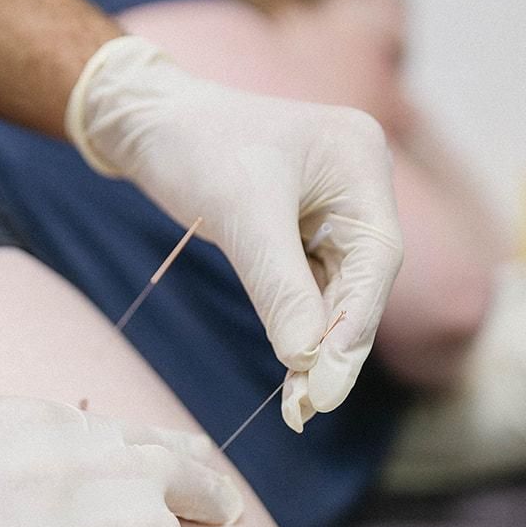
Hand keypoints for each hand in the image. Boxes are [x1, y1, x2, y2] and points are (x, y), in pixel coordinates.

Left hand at [67, 36, 403, 428]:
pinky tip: (293, 373)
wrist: (149, 120)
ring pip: (338, 289)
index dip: (356, 325)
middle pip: (363, 279)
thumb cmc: (194, 146)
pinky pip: (311, 285)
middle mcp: (358, 182)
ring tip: (298, 404)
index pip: (376, 256)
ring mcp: (334, 206)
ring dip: (317, 343)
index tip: (329, 384)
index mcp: (359, 159)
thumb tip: (306, 360)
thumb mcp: (239, 216)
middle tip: (310, 406)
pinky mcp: (306, 228)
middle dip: (335, 342)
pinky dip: (299, 326)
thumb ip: (279, 287)